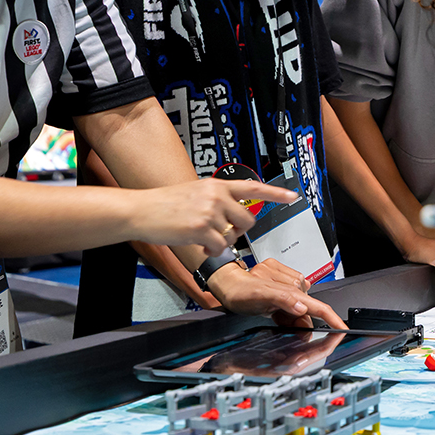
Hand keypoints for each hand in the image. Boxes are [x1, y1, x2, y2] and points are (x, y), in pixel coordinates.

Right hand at [135, 178, 295, 255]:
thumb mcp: (194, 192)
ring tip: (205, 238)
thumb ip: (215, 199)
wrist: (141, 209)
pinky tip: (201, 245)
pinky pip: (220, 246)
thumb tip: (231, 213)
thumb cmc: (164, 204)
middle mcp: (215, 195)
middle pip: (247, 219)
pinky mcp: (200, 228)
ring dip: (222, 242)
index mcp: (216, 184)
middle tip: (221, 232)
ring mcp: (209, 211)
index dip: (275, 193)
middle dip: (238, 231)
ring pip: (233, 235)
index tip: (293, 196)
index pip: (252, 187)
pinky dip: (212, 250)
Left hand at [208, 263, 346, 329]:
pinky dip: (288, 312)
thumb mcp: (260, 296)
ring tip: (274, 314)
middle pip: (308, 311)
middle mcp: (292, 284)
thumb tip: (302, 307)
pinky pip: (293, 305)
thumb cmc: (241, 290)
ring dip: (292, 318)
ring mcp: (289, 285)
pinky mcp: (284, 287)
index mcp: (290, 288)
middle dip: (301, 323)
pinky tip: (276, 311)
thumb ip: (283, 299)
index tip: (342, 328)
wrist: (228, 284)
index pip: (316, 305)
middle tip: (282, 323)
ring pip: (300, 310)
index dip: (331, 319)